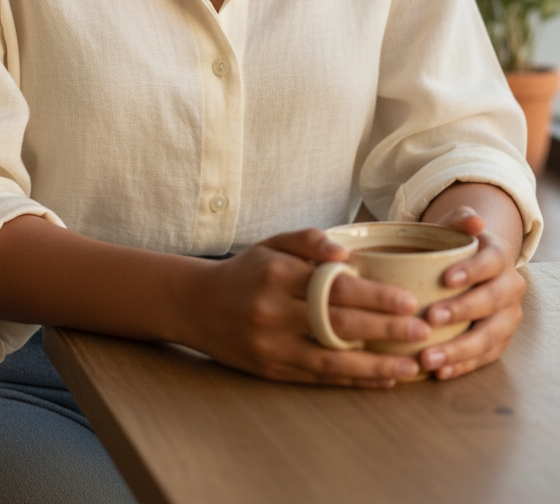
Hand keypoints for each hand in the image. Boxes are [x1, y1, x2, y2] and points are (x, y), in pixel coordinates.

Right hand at [182, 228, 430, 386]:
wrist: (197, 306)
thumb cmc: (246, 271)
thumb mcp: (271, 244)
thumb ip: (308, 240)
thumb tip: (347, 252)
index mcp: (277, 274)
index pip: (333, 287)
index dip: (374, 296)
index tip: (408, 301)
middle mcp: (273, 312)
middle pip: (337, 324)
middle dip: (384, 330)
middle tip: (423, 331)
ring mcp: (271, 346)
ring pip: (331, 360)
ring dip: (375, 366)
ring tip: (411, 366)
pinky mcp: (271, 371)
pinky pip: (318, 378)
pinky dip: (353, 380)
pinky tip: (382, 379)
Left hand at [419, 205, 525, 380]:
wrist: (469, 269)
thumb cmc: (453, 246)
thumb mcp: (453, 227)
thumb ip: (460, 220)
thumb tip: (474, 221)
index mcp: (499, 257)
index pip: (490, 263)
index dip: (472, 271)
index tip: (446, 279)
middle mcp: (509, 288)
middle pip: (491, 302)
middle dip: (461, 311)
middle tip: (430, 317)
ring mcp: (507, 318)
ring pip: (489, 336)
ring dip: (459, 349)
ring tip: (429, 357)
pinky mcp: (499, 342)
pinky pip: (484, 358)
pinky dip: (462, 366)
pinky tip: (439, 371)